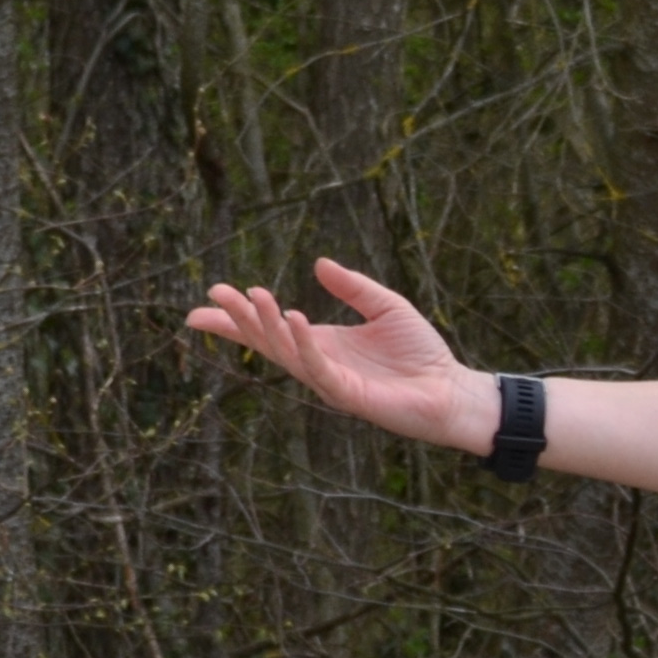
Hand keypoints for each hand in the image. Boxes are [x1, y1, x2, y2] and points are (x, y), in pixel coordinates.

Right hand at [186, 257, 499, 458]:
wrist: (450, 390)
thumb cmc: (421, 353)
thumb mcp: (385, 306)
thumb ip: (352, 286)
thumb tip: (319, 263)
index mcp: (323, 343)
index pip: (271, 330)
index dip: (238, 318)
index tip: (206, 299)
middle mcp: (319, 363)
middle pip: (267, 341)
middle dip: (239, 319)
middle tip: (215, 293)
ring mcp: (330, 381)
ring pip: (286, 353)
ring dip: (266, 325)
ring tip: (252, 295)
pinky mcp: (348, 394)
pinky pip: (318, 367)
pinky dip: (304, 343)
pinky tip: (294, 318)